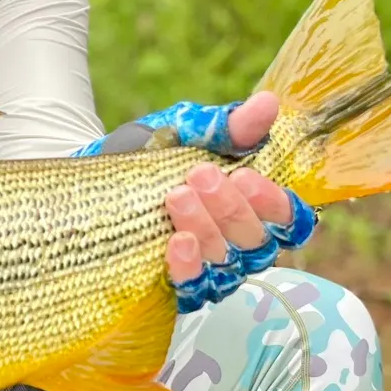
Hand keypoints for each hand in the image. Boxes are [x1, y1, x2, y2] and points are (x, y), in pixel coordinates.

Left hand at [163, 91, 294, 286]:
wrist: (102, 177)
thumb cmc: (158, 154)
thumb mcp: (190, 133)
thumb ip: (230, 126)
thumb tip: (268, 103)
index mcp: (254, 207)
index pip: (288, 219)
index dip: (273, 203)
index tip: (245, 175)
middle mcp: (239, 244)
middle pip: (255, 241)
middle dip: (229, 207)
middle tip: (200, 174)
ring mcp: (210, 269)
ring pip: (225, 263)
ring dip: (206, 229)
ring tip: (178, 196)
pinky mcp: (178, 285)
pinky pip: (193, 288)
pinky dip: (189, 267)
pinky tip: (177, 242)